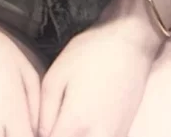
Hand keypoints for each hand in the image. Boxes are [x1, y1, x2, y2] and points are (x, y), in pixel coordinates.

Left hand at [37, 16, 159, 136]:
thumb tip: (41, 134)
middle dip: (58, 134)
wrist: (131, 42)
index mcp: (76, 125)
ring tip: (69, 117)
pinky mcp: (124, 133)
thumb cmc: (90, 53)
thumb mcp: (56, 75)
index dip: (40, 135)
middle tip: (55, 119)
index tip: (39, 125)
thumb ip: (44, 113)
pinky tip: (85, 120)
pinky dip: (89, 134)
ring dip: (74, 135)